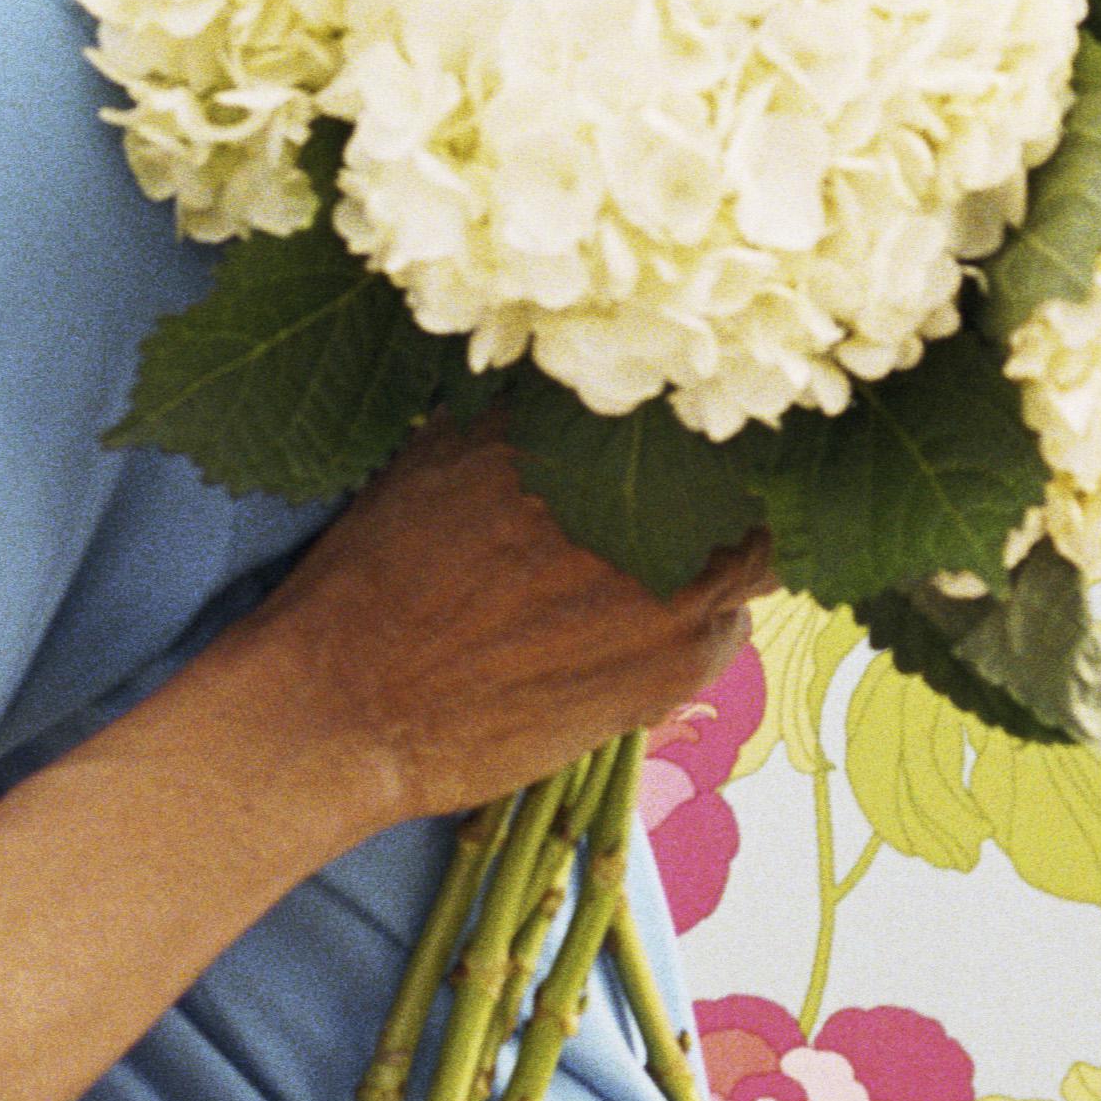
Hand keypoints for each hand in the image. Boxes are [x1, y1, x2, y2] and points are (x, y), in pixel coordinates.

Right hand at [249, 423, 758, 836]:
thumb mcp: (426, 458)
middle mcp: (630, 493)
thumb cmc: (371, 581)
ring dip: (725, 558)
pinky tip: (642, 637)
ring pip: (752, 551)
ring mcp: (662, 577)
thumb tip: (570, 396)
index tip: (677, 446)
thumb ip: (510, 420)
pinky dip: (703, 627)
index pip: (680, 403)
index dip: (687, 427)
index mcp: (564, 426)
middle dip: (721, 489)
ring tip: (669, 578)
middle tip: (686, 511)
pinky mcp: (673, 660)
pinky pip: (728, 628)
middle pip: (735, 471)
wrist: (348, 703)